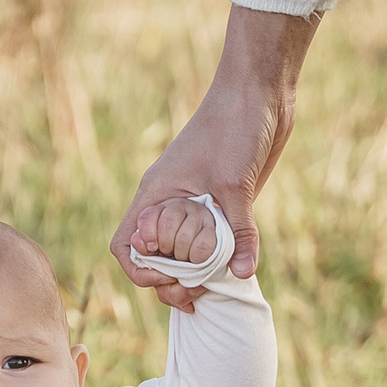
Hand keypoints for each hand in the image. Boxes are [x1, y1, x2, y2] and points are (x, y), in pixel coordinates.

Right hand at [113, 5, 318, 309]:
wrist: (259, 92)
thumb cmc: (233, 127)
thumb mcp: (234, 183)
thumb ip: (238, 231)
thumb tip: (241, 274)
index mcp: (156, 196)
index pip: (127, 247)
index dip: (142, 272)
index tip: (172, 279)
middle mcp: (169, 204)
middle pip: (154, 258)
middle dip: (171, 281)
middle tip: (197, 295)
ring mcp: (194, 205)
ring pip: (183, 252)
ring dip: (195, 273)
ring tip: (214, 287)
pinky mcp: (221, 202)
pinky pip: (211, 241)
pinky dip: (218, 259)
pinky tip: (236, 269)